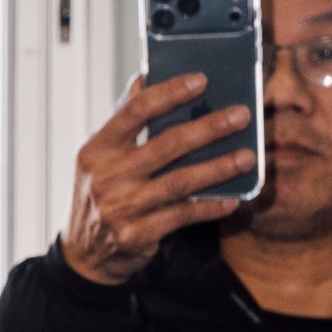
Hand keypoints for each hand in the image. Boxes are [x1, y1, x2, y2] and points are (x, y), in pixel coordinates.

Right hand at [61, 73, 253, 285]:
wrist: (83, 254)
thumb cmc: (100, 194)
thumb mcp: (100, 156)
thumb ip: (123, 120)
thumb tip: (145, 77)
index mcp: (97, 150)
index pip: (135, 111)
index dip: (170, 93)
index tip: (202, 80)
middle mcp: (105, 178)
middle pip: (166, 145)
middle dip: (209, 128)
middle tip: (242, 115)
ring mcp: (119, 208)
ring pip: (180, 181)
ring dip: (219, 167)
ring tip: (247, 157)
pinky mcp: (135, 235)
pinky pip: (182, 216)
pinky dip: (210, 206)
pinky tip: (232, 198)